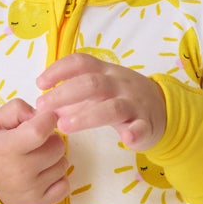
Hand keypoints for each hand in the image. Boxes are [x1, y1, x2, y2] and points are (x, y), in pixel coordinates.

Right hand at [0, 98, 71, 203]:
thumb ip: (19, 109)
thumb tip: (42, 115)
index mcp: (8, 148)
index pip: (41, 130)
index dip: (47, 120)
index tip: (45, 120)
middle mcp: (20, 172)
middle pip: (58, 146)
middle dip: (51, 140)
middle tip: (38, 143)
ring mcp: (31, 190)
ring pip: (63, 164)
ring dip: (54, 159)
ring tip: (37, 159)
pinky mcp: (39, 203)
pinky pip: (65, 185)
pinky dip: (57, 178)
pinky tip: (43, 175)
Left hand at [34, 54, 167, 150]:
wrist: (162, 108)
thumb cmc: (122, 98)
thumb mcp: (99, 90)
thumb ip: (72, 97)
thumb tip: (44, 106)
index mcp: (106, 73)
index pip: (81, 62)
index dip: (59, 70)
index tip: (40, 84)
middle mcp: (119, 84)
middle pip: (91, 84)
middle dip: (64, 94)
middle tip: (42, 108)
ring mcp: (134, 104)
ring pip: (112, 108)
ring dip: (87, 116)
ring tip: (65, 126)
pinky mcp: (146, 125)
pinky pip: (142, 127)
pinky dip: (135, 133)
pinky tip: (127, 140)